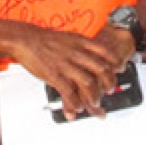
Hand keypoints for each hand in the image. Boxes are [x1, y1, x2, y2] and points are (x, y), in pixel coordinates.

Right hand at [12, 23, 133, 118]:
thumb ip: (81, 46)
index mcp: (80, 42)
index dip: (115, 62)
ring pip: (87, 83)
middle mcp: (76, 53)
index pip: (105, 52)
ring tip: (95, 103)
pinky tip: (77, 107)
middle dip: (109, 82)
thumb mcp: (69, 37)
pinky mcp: (54, 75)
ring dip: (94, 96)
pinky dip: (75, 102)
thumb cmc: (45, 40)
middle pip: (100, 69)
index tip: (120, 68)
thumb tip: (92, 52)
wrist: (25, 39)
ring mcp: (65, 65)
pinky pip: (69, 92)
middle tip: (110, 90)